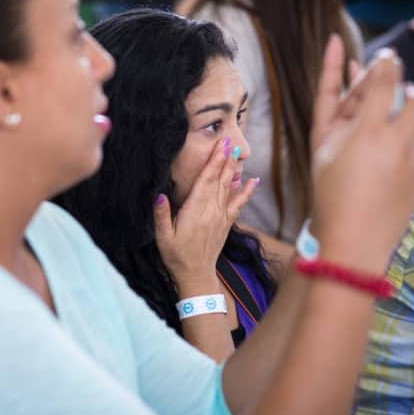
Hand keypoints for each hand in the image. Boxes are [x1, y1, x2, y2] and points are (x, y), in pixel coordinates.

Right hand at [153, 136, 258, 282]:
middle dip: (224, 159)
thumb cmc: (175, 255)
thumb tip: (159, 195)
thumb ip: (161, 215)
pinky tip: (254, 180)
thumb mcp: (162, 236)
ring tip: (237, 152)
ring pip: (229, 188)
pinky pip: (238, 203)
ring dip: (233, 169)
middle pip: (220, 180)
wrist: (196, 275)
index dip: (213, 162)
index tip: (219, 145)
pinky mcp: (226, 223)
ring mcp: (221, 217)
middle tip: (229, 140)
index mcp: (195, 211)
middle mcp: (211, 211)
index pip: (206, 181)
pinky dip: (247, 191)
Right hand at [310, 48, 413, 273]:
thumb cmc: (326, 194)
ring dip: (411, 106)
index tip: (386, 52)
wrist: (349, 242)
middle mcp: (393, 140)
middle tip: (393, 72)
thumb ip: (339, 112)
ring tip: (399, 103)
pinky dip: (409, 137)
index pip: (383, 81)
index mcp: (363, 130)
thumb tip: (359, 81)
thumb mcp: (322, 148)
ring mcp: (410, 159)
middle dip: (401, 82)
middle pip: (408, 96)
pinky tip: (393, 143)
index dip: (385, 62)